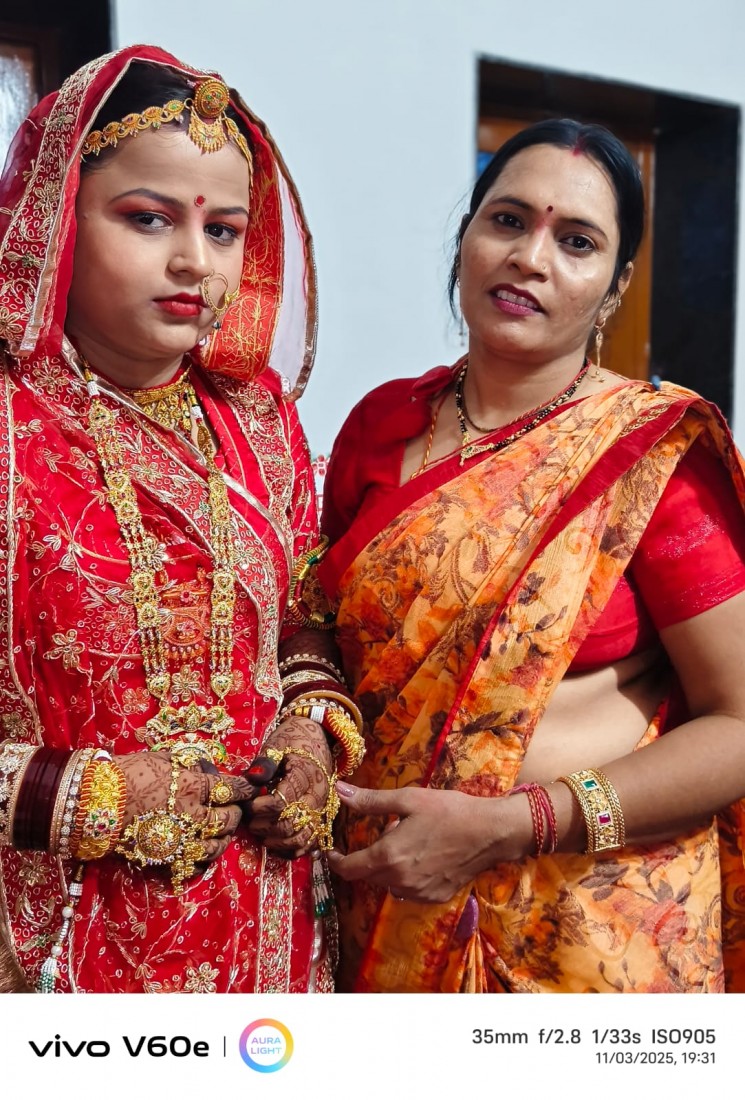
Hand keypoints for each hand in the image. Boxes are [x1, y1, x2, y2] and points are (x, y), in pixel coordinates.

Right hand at [115, 751, 256, 863]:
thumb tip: (203, 770)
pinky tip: (200, 853)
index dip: (245, 788)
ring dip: (222, 839)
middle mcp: (192, 818)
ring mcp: (179, 842)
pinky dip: (202, 861)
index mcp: (194, 788)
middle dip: (235, 814)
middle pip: (229, 821)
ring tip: (219, 833)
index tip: (251, 787)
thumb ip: (187, 767)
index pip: (233, 789)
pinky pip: (193, 867)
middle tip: (232, 810)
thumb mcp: (162, 759)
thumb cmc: (126, 773)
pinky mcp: (163, 861)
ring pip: (216, 848)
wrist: (92, 802)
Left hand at [246, 716, 334, 857]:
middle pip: (290, 825)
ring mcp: (322, 809)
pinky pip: (310, 843)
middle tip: (249, 820)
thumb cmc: (294, 740)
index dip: (259, 808)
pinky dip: (292, 849)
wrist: (320, 737)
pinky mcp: (322, 817)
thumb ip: (264, 762)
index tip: (247, 804)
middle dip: (264, 826)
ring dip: (277, 841)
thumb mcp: (277, 743)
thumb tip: (251, 778)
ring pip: (301, 839)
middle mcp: (317, 797)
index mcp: (305, 777)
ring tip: (260, 831)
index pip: (280, 804)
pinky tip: (276, 844)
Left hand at [326, 783, 531, 903]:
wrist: (490, 833)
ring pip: (388, 883)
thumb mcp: (408, 800)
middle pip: (368, 875)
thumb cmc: (449, 811)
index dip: (335, 861)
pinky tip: (424, 857)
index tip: (330, 851)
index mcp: (388, 857)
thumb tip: (339, 793)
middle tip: (385, 833)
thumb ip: (370, 801)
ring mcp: (418, 893)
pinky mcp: (434, 898)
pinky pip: (408, 890)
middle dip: (368, 857)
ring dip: (388, 867)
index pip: (349, 869)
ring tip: (408, 842)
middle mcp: (399, 882)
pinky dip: (407, 876)